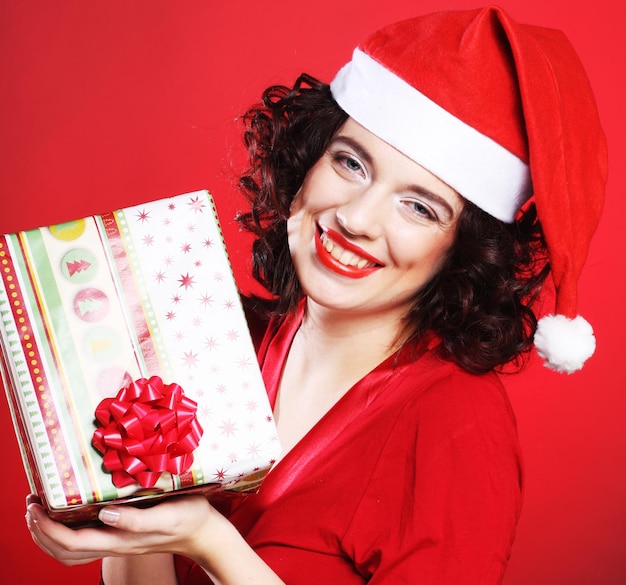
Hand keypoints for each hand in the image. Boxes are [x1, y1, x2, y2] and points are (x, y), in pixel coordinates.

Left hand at [25, 494, 285, 583]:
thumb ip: (137, 519)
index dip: (48, 528)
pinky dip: (64, 536)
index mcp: (121, 538)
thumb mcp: (169, 514)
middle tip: (30, 505)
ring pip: (70, 552)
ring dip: (47, 536)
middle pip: (63, 551)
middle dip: (40, 532)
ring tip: (38, 512)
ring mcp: (117, 543)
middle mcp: (113, 544)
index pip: (72, 541)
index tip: (36, 505)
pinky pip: (83, 545)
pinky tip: (65, 518)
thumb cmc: (189, 517)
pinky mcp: (122, 536)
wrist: (203, 532)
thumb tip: (104, 514)